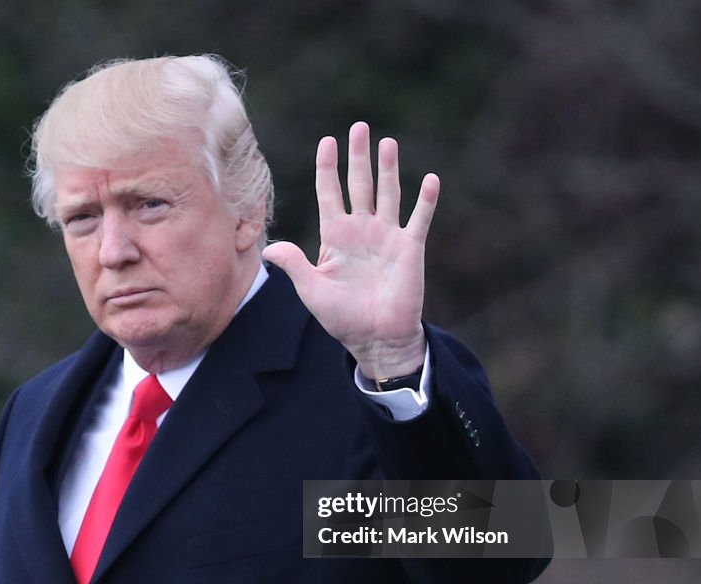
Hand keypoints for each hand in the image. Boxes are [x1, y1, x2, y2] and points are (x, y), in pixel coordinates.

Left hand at [262, 122, 438, 379]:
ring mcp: (387, 237)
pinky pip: (419, 219)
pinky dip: (425, 201)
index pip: (329, 194)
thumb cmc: (342, 318)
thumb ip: (295, 265)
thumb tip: (270, 248)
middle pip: (359, 185)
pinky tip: (430, 179)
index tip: (326, 141)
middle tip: (359, 128)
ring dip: (388, 169)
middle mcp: (361, 231)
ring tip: (387, 142)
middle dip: (358, 157)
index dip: (327, 168)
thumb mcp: (312, 291)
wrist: (375, 339)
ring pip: (387, 194)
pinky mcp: (409, 249)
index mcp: (335, 237)